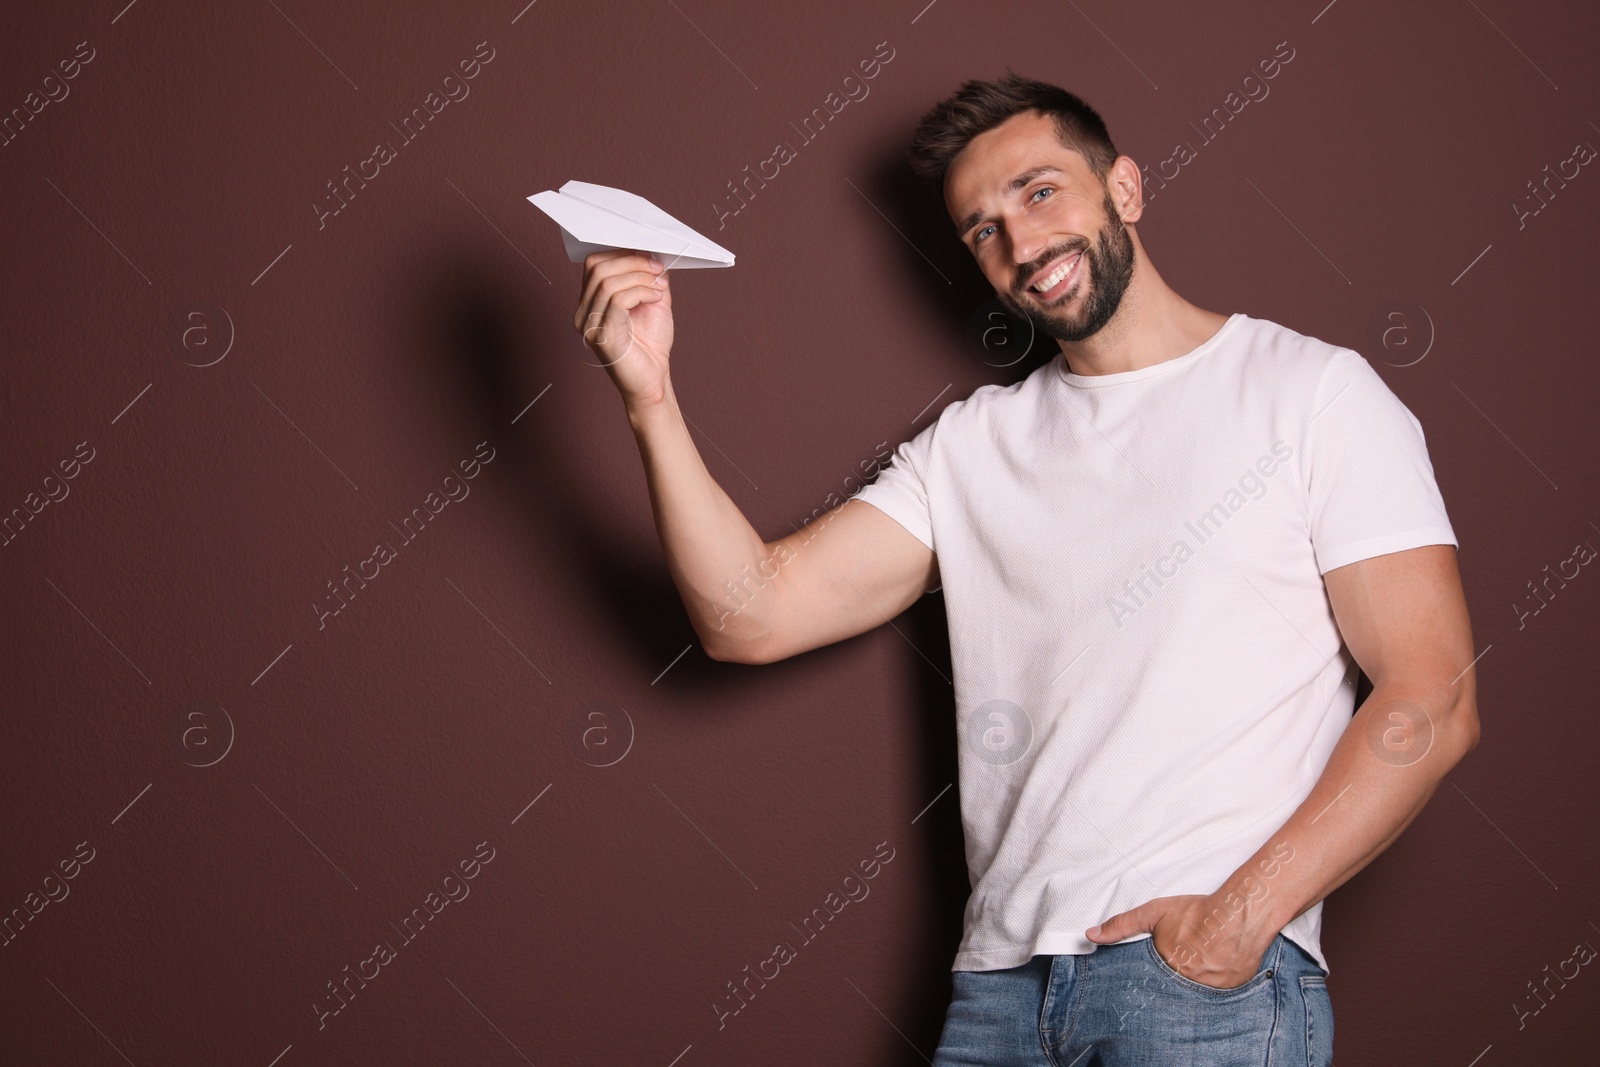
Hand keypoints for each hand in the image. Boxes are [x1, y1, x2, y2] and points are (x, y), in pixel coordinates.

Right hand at [573, 249, 673, 408]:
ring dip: (640, 277)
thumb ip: (649, 277)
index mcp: (591, 301)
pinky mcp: (601, 336)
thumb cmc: (650, 345)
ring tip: (659, 286)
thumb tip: (651, 252)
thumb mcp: (653, 301)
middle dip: (632, 261)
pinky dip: (641, 292)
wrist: (653, 381)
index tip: (650, 257)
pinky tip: (656, 298)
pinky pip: (617, 300)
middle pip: (598, 268)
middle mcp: (583, 312)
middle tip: (657, 269)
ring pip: (607, 281)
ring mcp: (589, 325)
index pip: (594, 263)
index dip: (622, 253)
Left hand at [1086, 893, 1274, 989]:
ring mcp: (1209, 991)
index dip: (1151, 976)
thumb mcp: (1154, 914)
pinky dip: (1214, 983)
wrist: (1240, 915)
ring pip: (1195, 993)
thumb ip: (1122, 925)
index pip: (1148, 984)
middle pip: (1171, 989)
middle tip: (1182, 962)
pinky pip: (1217, 994)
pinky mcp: (1230, 992)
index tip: (1157, 968)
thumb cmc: (1197, 913)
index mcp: (1165, 968)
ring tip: (1200, 963)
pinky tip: (1216, 967)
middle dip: (1173, 979)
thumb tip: (1092, 935)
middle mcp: (1186, 985)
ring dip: (1194, 981)